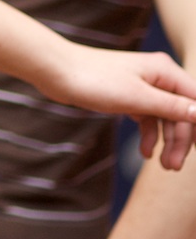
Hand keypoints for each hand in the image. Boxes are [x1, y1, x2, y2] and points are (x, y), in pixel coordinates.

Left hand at [46, 45, 195, 170]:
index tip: (195, 152)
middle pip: (182, 112)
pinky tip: (145, 153)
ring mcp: (143, 86)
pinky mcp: (128, 95)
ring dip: (166, 141)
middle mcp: (158, 76)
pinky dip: (149, 135)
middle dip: (180, 140)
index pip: (195, 101)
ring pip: (165, 117)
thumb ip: (172, 107)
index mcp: (165, 70)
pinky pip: (148, 117)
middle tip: (173, 167)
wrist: (57, 72)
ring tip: (163, 166)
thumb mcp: (138, 99)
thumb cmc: (95, 80)